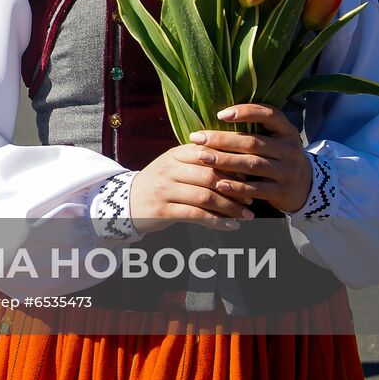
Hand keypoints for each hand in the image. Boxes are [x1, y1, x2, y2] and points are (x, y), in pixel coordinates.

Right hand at [128, 143, 257, 234]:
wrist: (128, 202)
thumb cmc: (161, 183)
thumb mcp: (175, 166)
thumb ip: (200, 163)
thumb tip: (239, 167)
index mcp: (175, 154)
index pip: (208, 153)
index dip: (231, 164)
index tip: (249, 175)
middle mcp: (168, 169)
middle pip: (209, 175)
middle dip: (234, 188)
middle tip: (250, 198)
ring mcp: (164, 189)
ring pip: (205, 196)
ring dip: (230, 207)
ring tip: (246, 215)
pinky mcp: (162, 210)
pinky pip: (195, 215)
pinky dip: (217, 222)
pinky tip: (231, 226)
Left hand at [189, 103, 312, 213]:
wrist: (307, 187)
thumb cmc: (279, 157)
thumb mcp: (276, 140)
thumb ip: (254, 130)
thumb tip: (214, 120)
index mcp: (287, 131)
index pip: (269, 114)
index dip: (246, 112)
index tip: (220, 114)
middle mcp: (290, 149)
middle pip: (253, 142)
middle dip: (222, 140)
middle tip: (197, 138)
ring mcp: (288, 171)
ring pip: (253, 164)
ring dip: (225, 161)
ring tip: (202, 157)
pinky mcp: (283, 192)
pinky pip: (257, 189)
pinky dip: (237, 187)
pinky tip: (218, 184)